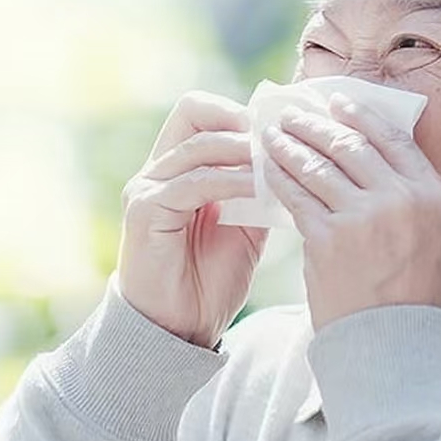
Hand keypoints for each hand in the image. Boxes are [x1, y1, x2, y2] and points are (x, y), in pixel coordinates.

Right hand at [117, 91, 269, 348]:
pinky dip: (232, 181)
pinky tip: (260, 189)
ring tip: (278, 161)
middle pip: (193, 110)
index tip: (283, 124)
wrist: (177, 329)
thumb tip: (293, 159)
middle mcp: (156, 170)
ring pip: (199, 144)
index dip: (241, 111)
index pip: (201, 112)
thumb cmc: (208, 280)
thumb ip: (259, 190)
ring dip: (244, 150)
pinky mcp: (146, 211)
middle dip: (240, 119)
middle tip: (279, 137)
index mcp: (176, 168)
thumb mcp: (245, 226)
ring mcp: (147, 188)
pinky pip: (194, 182)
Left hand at [261, 93, 440, 330]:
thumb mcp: (433, 236)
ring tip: (271, 134)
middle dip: (315, 123)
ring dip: (290, 144)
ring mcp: (363, 218)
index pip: (392, 137)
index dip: (360, 114)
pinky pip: (297, 196)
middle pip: (349, 144)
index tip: (337, 101)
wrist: (393, 344)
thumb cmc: (413, 292)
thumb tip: (369, 152)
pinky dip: (279, 177)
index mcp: (432, 194)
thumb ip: (409, 194)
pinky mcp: (328, 239)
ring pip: (318, 165)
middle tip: (291, 113)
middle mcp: (401, 199)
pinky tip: (267, 169)